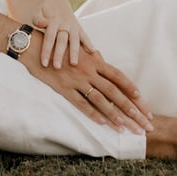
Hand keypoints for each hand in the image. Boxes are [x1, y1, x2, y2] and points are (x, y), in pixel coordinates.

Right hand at [20, 30, 153, 134]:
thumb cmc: (55, 46)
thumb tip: (101, 59)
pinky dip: (93, 114)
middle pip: (114, 91)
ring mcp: (76, 80)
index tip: (142, 101)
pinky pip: (81, 103)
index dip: (131, 88)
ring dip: (115, 115)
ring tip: (127, 129)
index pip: (117, 76)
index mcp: (92, 60)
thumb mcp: (75, 49)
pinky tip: (103, 124)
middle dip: (131, 108)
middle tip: (142, 122)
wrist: (33, 46)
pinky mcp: (63, 88)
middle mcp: (88, 70)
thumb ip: (89, 56)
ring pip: (100, 100)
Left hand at [32, 0, 95, 67]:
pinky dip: (89, 43)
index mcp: (52, 20)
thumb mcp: (37, 10)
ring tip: (74, 63)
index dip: (46, 51)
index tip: (44, 63)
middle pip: (62, 41)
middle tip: (57, 67)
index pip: (49, 38)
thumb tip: (42, 24)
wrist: (55, 0)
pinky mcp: (78, 27)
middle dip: (59, 54)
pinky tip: (93, 52)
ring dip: (75, 52)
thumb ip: (38, 18)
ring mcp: (72, 25)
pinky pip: (84, 35)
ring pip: (74, 40)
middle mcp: (64, 24)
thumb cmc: (42, 9)